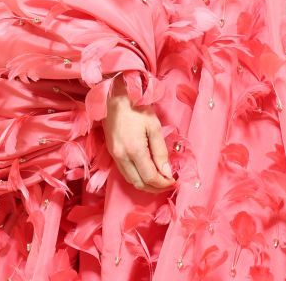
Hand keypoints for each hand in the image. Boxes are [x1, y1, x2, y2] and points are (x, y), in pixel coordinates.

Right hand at [103, 77, 175, 192]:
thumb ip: (160, 150)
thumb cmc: (136, 107)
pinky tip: (145, 172)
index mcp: (134, 150)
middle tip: (167, 183)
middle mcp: (122, 157)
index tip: (173, 181)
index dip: (163, 183)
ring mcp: (115, 156)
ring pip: (131, 180)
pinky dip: (136, 177)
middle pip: (139, 183)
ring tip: (158, 180)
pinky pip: (124, 172)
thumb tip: (166, 172)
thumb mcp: (153, 125)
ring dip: (145, 184)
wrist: (114, 96)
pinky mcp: (111, 152)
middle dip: (155, 188)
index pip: (150, 177)